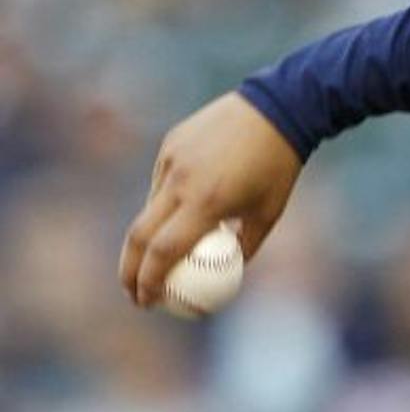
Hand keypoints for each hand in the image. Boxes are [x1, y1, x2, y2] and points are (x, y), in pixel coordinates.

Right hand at [119, 91, 302, 306]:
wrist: (278, 108)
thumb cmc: (279, 167)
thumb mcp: (269, 213)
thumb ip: (244, 247)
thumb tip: (224, 274)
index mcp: (206, 202)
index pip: (162, 252)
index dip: (147, 282)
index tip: (145, 302)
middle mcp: (181, 181)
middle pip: (138, 235)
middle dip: (128, 270)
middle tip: (133, 291)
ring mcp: (171, 160)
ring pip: (149, 206)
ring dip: (149, 234)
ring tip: (160, 253)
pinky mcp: (170, 143)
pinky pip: (160, 181)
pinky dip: (165, 201)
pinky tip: (183, 206)